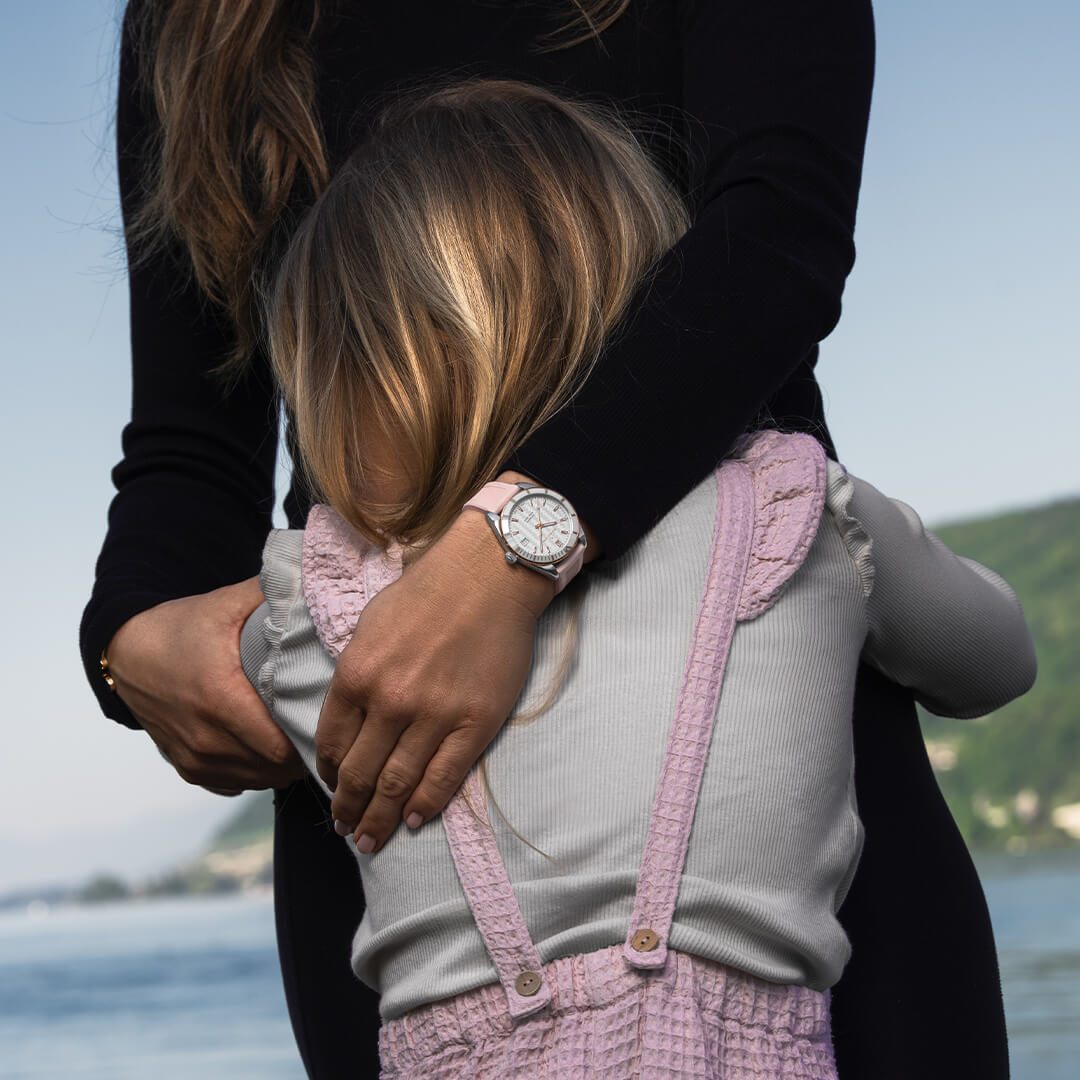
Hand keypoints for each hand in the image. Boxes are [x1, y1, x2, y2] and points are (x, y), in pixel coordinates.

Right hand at [107, 578, 305, 792]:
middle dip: (304, 750)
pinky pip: (236, 782)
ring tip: (301, 735)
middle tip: (323, 725)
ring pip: (259, 779)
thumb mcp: (226, 604)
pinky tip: (269, 748)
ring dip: (282, 764)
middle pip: (275, 767)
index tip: (329, 718)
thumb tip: (317, 583)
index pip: (282, 747)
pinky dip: (257, 770)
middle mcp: (205, 738)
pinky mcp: (188, 768)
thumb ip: (273, 594)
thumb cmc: (180, 628)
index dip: (311, 737)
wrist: (127, 652)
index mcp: (220, 699)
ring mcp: (194, 759)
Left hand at [316, 483, 564, 852]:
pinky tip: (415, 820)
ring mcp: (434, 715)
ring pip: (398, 784)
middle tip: (347, 829)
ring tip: (373, 838)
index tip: (332, 788)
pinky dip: (426, 804)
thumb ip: (356, 674)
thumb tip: (350, 718)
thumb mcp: (370, 625)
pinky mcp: (475, 723)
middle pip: (360, 773)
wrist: (486, 576)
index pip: (331, 743)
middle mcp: (389, 701)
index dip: (329, 774)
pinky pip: (445, 776)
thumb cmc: (427, 592)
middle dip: (349, 808)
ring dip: (381, 818)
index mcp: (356, 674)